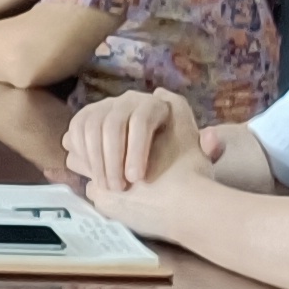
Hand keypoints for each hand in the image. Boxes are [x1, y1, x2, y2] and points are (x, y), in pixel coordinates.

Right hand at [66, 89, 202, 195]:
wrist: (163, 167)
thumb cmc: (184, 164)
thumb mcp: (200, 158)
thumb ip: (209, 149)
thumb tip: (210, 136)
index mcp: (158, 105)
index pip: (141, 120)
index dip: (137, 150)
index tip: (138, 179)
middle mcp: (130, 100)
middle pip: (112, 123)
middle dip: (113, 158)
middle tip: (118, 188)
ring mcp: (107, 107)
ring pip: (91, 125)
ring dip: (95, 159)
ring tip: (105, 185)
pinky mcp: (88, 117)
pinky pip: (77, 127)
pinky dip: (79, 149)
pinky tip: (90, 172)